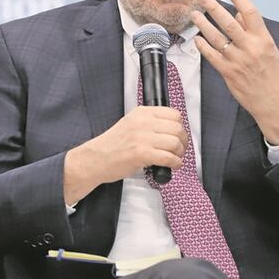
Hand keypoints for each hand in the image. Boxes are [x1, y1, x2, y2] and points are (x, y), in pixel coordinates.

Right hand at [63, 106, 187, 205]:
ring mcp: (142, 138)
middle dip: (183, 141)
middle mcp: (143, 122)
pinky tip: (172, 166)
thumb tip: (172, 130)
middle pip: (177, 129)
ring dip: (179, 153)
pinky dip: (175, 163)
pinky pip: (168, 157)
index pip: (174, 114)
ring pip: (175, 143)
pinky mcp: (141, 154)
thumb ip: (149, 123)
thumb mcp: (130, 124)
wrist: (96, 159)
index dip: (180, 127)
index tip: (178, 136)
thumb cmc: (113, 145)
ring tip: (175, 158)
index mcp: (142, 113)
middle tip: (179, 150)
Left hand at [191, 0, 278, 143]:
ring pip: (216, 38)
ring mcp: (238, 61)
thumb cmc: (272, 73)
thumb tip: (240, 13)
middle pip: (229, 23)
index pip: (250, 12)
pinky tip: (196, 38)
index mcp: (264, 39)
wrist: (273, 101)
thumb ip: (253, 31)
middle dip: (214, 8)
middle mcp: (251, 48)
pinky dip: (202, 46)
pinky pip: (211, 56)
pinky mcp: (228, 73)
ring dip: (203, 25)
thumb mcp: (269, 48)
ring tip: (194, 14)